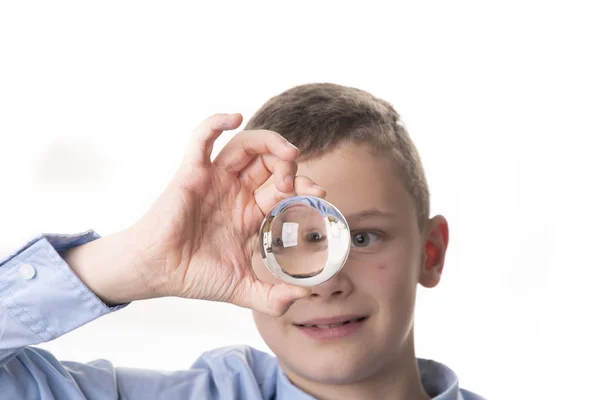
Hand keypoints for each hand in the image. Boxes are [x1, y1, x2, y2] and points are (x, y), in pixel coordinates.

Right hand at [128, 113, 324, 314]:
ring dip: (269, 143)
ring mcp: (215, 179)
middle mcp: (236, 192)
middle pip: (269, 163)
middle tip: (298, 180)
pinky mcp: (192, 172)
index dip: (303, 186)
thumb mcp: (242, 289)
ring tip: (286, 154)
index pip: (284, 188)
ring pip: (245, 146)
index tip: (319, 194)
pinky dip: (216, 122)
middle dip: (289, 165)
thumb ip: (273, 298)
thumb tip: (304, 295)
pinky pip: (202, 139)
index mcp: (250, 213)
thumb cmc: (194, 277)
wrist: (158, 274)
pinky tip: (234, 117)